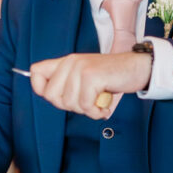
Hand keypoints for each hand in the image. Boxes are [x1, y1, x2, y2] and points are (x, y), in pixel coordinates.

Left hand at [29, 50, 152, 118]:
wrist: (137, 68)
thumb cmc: (111, 77)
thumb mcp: (84, 77)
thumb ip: (67, 84)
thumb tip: (48, 95)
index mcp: (66, 61)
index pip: (35, 72)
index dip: (41, 89)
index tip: (61, 96)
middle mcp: (71, 62)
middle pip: (51, 95)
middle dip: (69, 106)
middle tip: (86, 102)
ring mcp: (81, 68)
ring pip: (69, 103)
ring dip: (86, 110)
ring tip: (98, 103)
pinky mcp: (92, 76)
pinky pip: (85, 105)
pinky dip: (95, 111)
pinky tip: (104, 106)